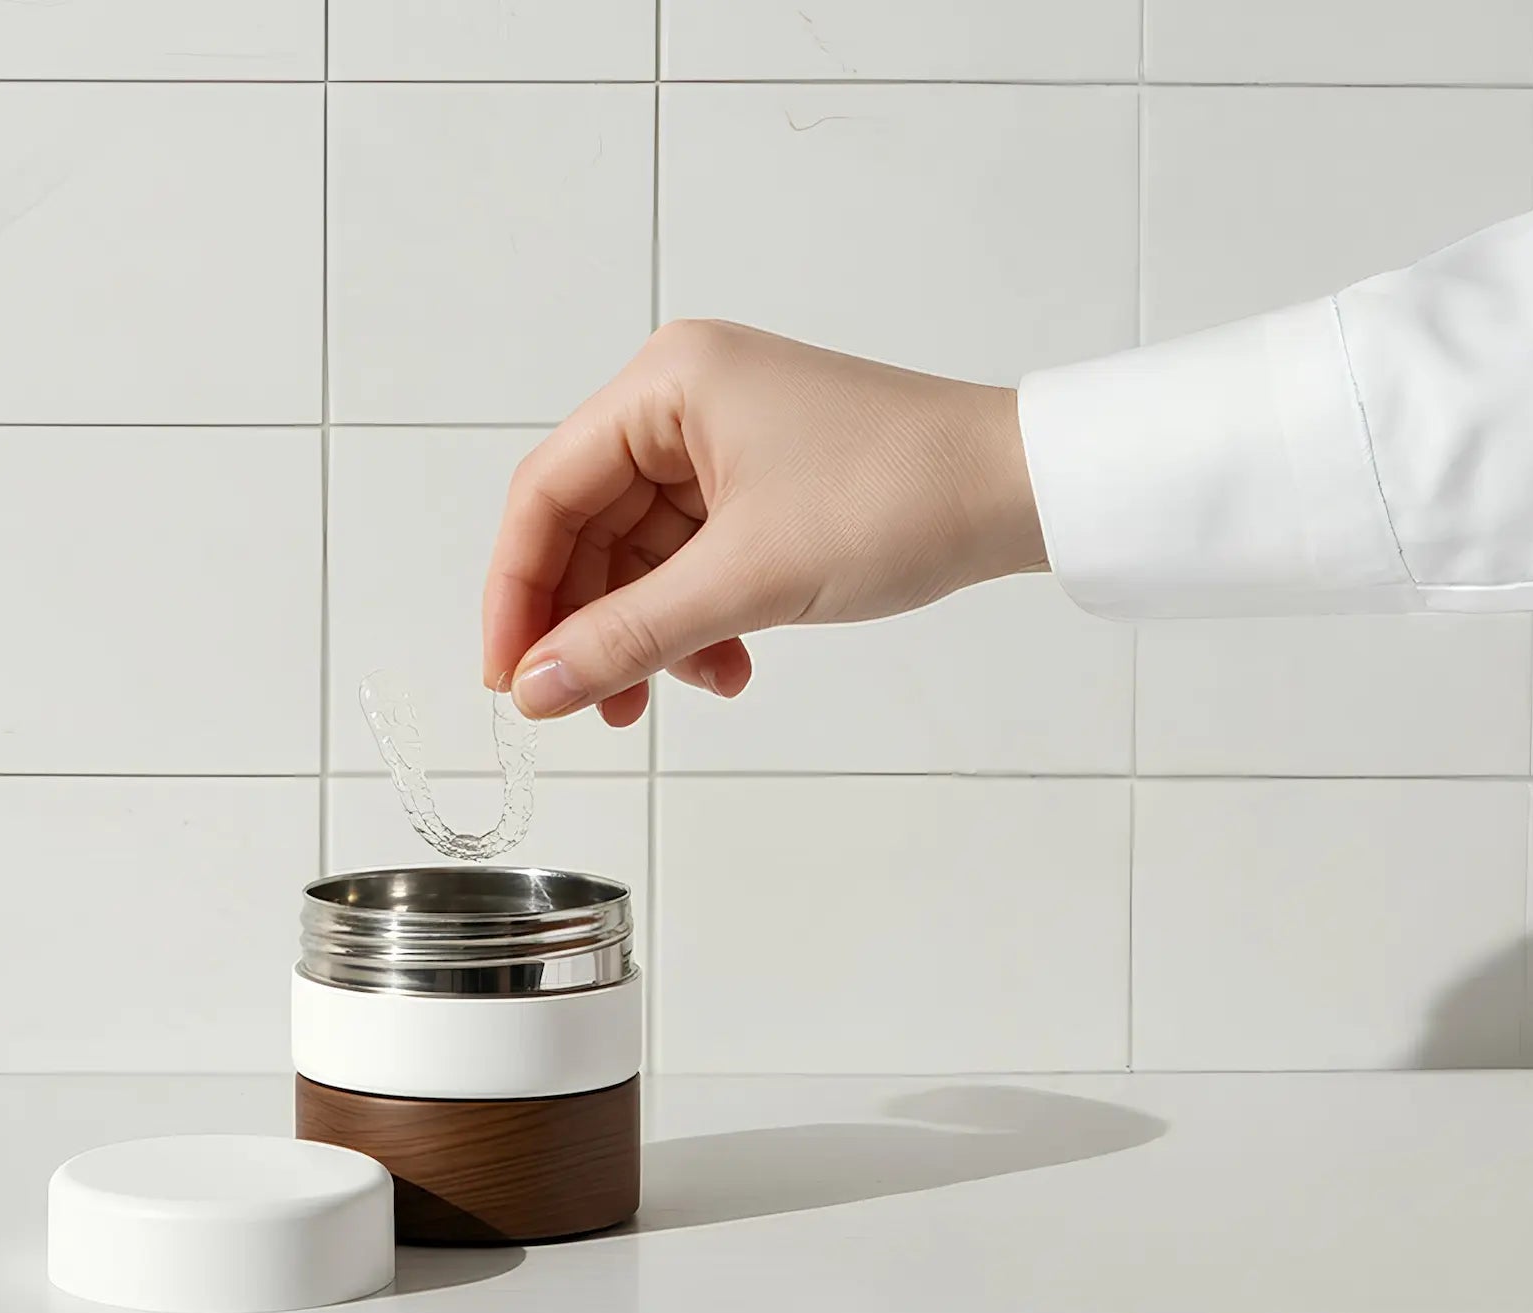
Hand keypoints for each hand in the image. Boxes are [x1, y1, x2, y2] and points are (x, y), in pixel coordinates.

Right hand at [481, 319, 1046, 723]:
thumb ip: (628, 637)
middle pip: (584, 526)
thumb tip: (533, 691)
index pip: (545, 493)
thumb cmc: (899, 498)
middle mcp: (680, 398)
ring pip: (637, 553)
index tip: (508, 680)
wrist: (1024, 489)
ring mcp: (722, 438)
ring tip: (659, 701)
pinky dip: (693, 618)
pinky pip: (691, 557)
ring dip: (643, 632)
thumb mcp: (747, 580)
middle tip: (581, 707)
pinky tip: (727, 669)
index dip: (516, 593)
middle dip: (584, 624)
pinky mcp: (760, 477)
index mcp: (664, 384)